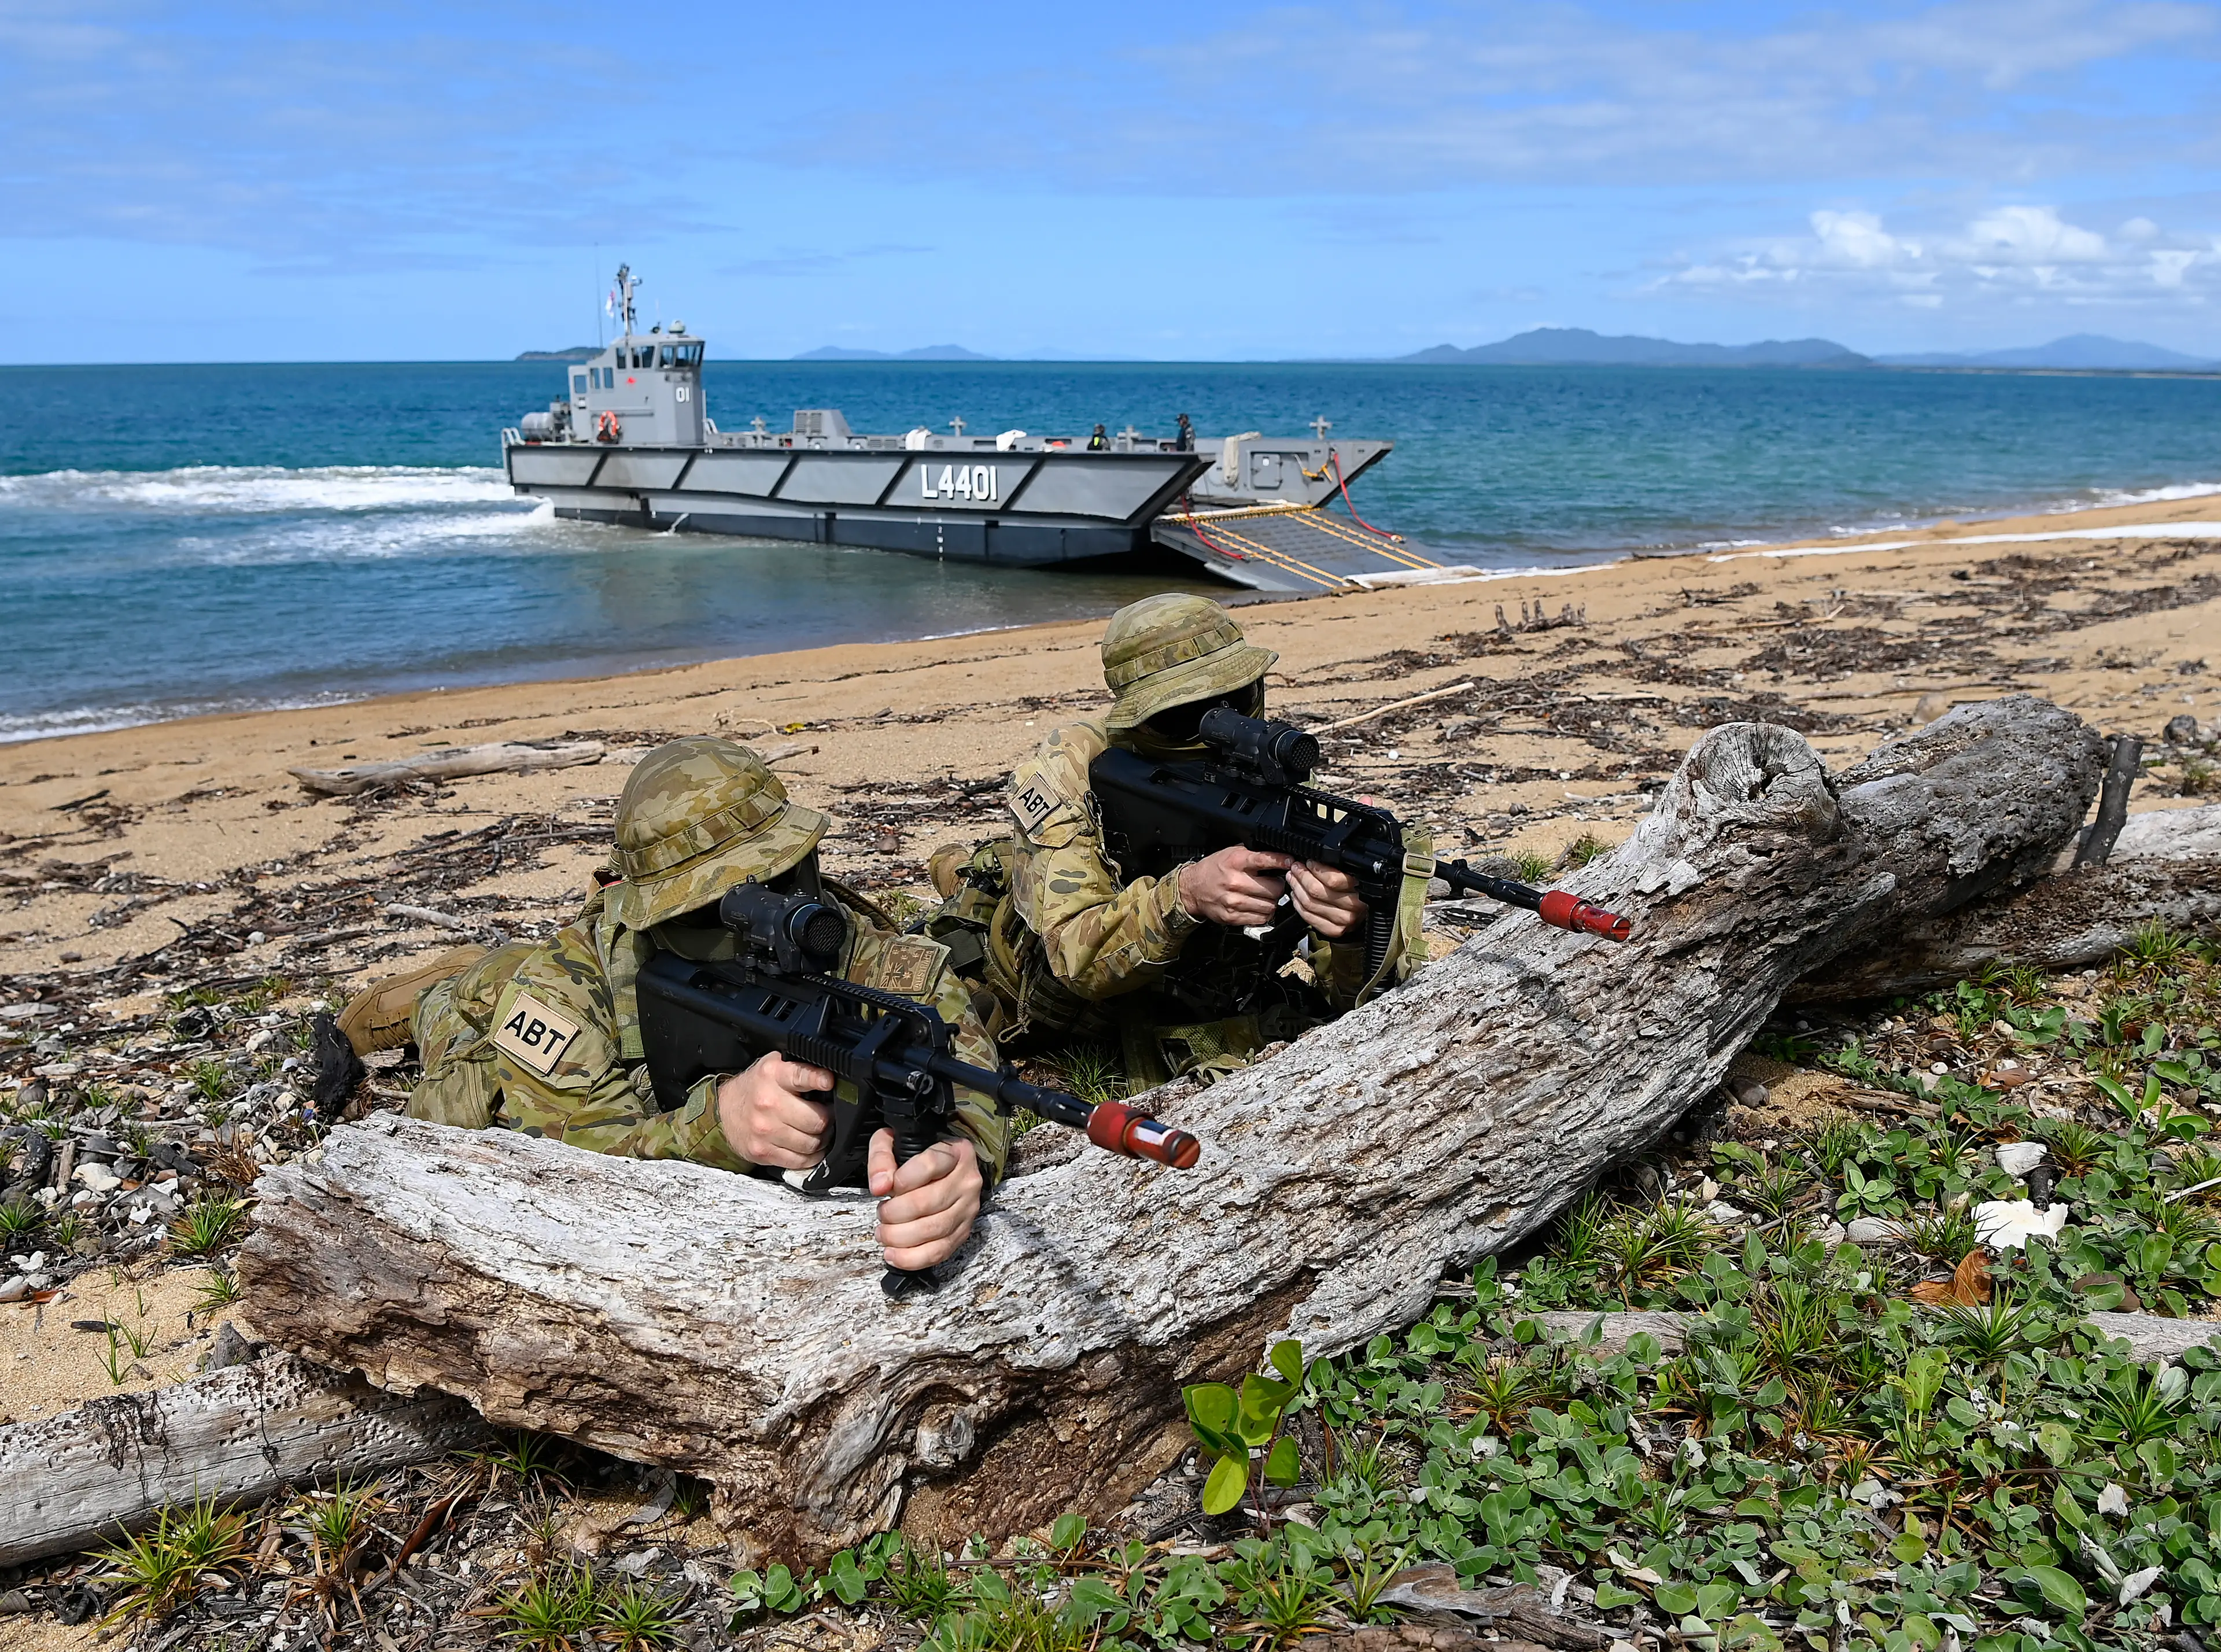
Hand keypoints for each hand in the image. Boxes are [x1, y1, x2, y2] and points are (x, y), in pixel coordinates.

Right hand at [715, 1053, 833, 1168]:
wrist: (723, 1112)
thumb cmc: (755, 1089)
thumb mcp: (774, 1067)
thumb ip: (799, 1067)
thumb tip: (830, 1074)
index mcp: (773, 1076)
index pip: (800, 1075)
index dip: (818, 1079)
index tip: (828, 1082)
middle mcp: (768, 1103)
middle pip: (816, 1119)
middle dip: (827, 1119)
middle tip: (826, 1115)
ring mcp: (765, 1130)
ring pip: (811, 1143)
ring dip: (821, 1139)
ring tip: (817, 1131)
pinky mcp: (763, 1152)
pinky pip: (799, 1161)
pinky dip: (811, 1157)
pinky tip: (809, 1147)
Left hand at [867, 1132, 982, 1268]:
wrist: (944, 1171)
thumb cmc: (918, 1158)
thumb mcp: (895, 1143)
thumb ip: (882, 1157)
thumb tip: (880, 1185)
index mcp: (955, 1153)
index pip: (930, 1165)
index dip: (902, 1179)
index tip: (884, 1187)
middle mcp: (967, 1181)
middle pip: (928, 1203)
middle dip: (894, 1213)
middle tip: (881, 1212)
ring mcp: (968, 1209)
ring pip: (934, 1230)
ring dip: (900, 1237)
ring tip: (884, 1233)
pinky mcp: (963, 1232)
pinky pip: (939, 1252)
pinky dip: (912, 1258)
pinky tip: (894, 1254)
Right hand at [1177, 846, 1292, 927]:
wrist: (1192, 888)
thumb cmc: (1213, 869)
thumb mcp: (1231, 853)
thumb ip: (1253, 854)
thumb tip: (1278, 856)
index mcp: (1236, 862)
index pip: (1264, 860)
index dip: (1281, 861)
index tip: (1290, 862)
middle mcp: (1235, 881)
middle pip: (1274, 888)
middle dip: (1278, 886)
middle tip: (1273, 884)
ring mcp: (1234, 901)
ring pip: (1270, 906)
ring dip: (1272, 902)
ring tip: (1265, 896)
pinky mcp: (1233, 917)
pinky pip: (1261, 918)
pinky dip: (1264, 913)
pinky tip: (1258, 906)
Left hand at [1287, 860, 1366, 938]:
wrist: (1363, 918)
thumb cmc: (1357, 893)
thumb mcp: (1355, 877)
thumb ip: (1339, 870)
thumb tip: (1316, 859)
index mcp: (1361, 888)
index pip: (1333, 879)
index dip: (1317, 869)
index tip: (1309, 862)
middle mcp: (1354, 906)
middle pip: (1317, 891)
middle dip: (1302, 876)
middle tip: (1296, 868)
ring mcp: (1343, 920)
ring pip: (1310, 903)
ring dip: (1297, 888)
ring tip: (1293, 879)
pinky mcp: (1333, 930)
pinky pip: (1308, 916)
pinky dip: (1298, 904)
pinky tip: (1296, 896)